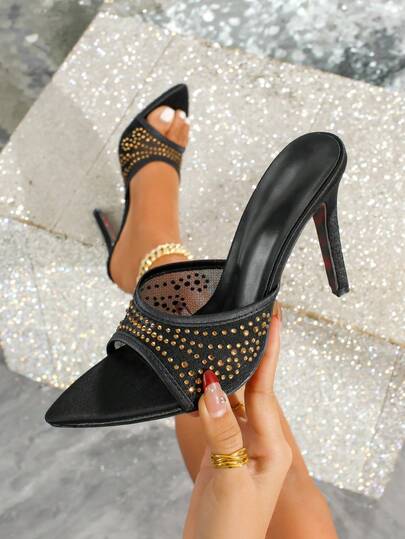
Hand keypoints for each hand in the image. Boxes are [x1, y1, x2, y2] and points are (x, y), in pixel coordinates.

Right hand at [183, 303, 290, 538]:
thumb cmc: (232, 530)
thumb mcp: (231, 479)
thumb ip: (222, 432)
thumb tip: (211, 388)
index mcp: (272, 447)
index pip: (265, 390)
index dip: (267, 354)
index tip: (271, 322)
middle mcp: (258, 441)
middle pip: (251, 389)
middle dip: (248, 356)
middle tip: (244, 324)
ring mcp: (238, 446)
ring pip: (230, 401)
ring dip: (223, 376)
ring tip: (218, 345)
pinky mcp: (220, 453)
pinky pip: (214, 416)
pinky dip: (204, 399)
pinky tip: (196, 384)